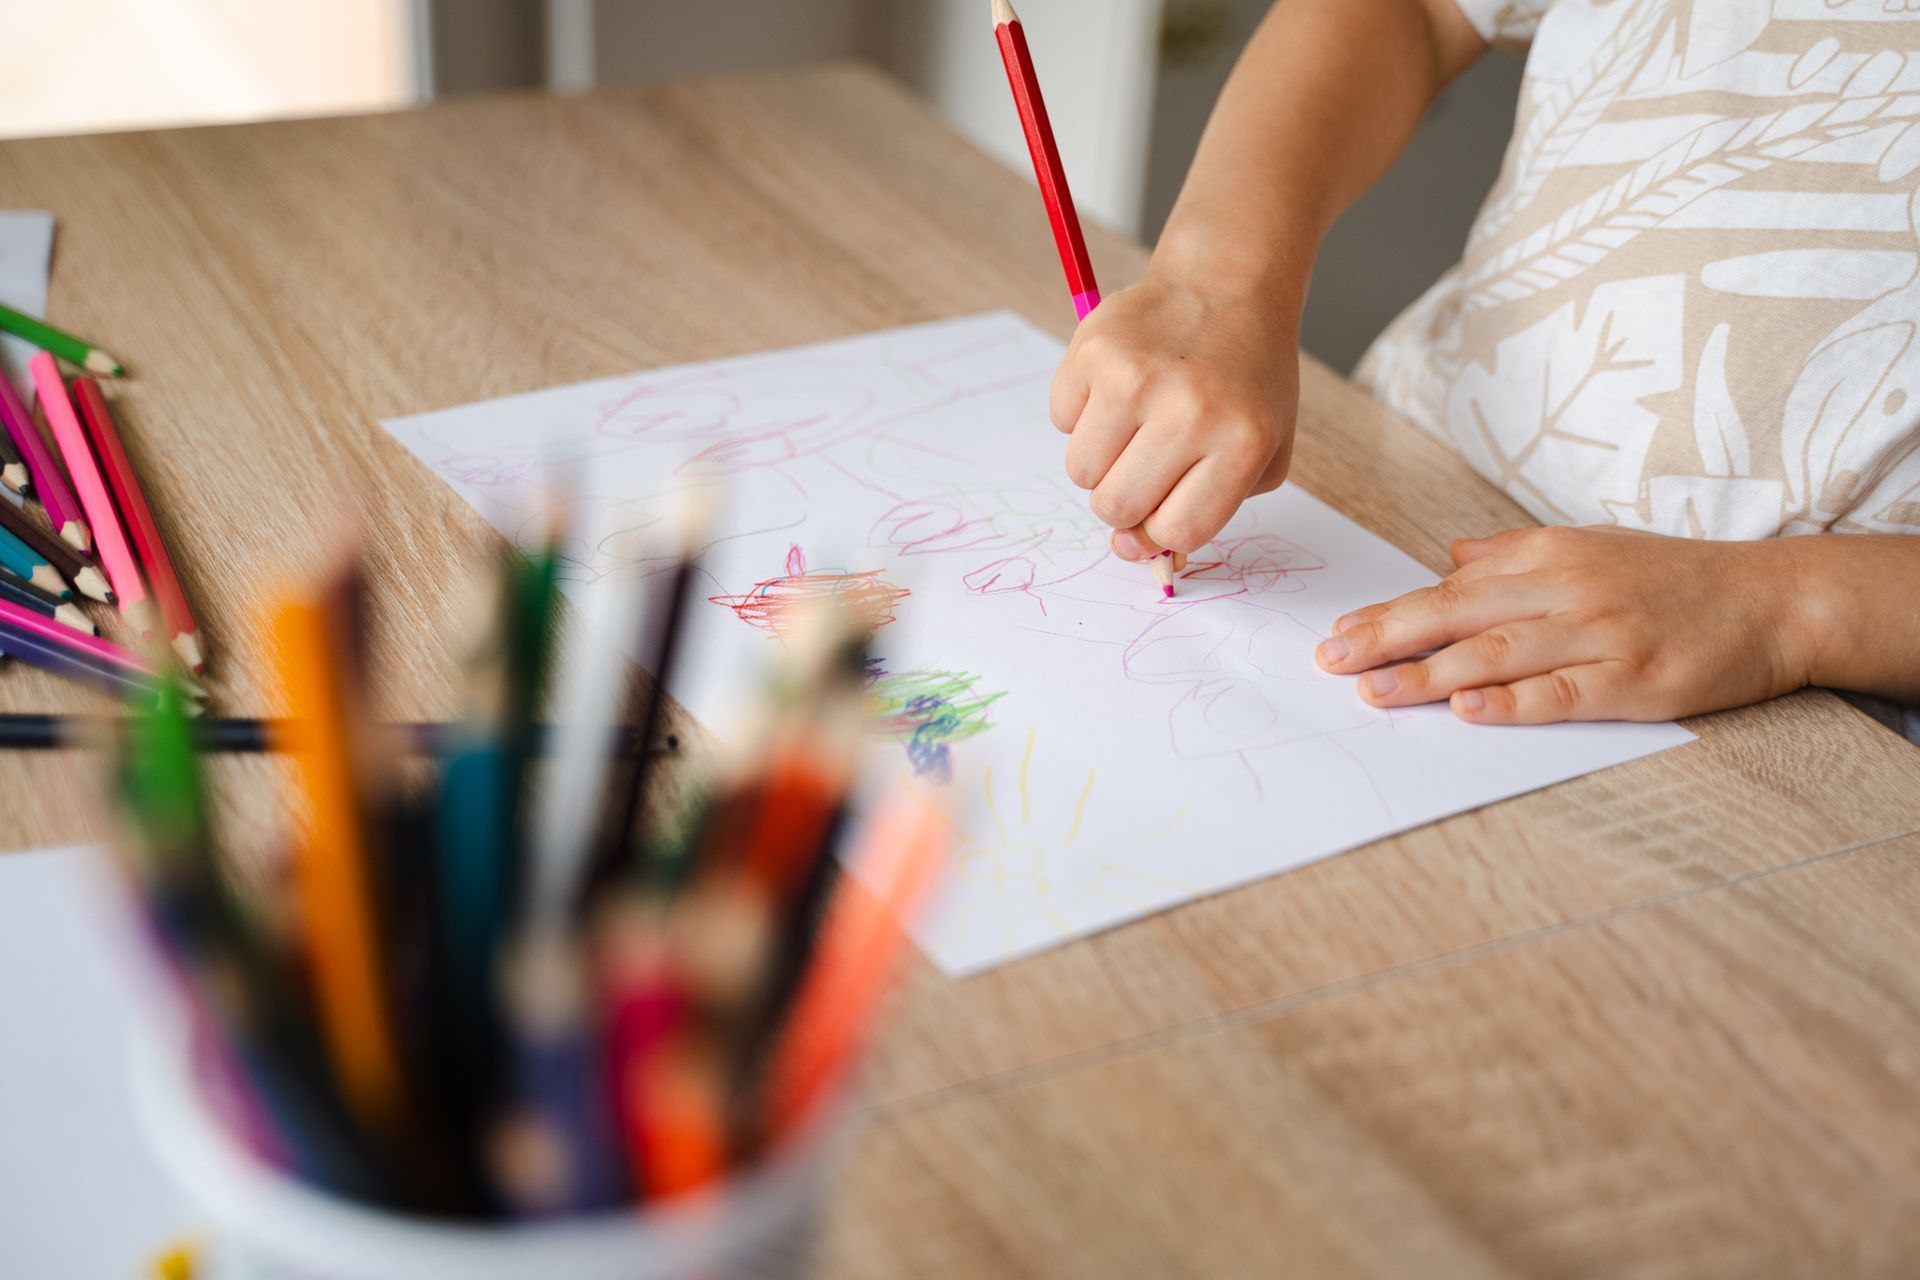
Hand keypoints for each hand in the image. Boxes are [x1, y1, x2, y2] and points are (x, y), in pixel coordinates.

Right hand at [1049, 269, 1298, 561]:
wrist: (1226, 286)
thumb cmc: (1244, 384)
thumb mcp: (1261, 453)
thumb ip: (1209, 513)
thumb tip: (1134, 553)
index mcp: (1241, 443)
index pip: (1176, 530)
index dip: (1162, 531)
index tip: (1166, 510)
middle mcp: (1188, 411)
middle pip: (1117, 508)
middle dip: (1126, 498)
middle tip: (1149, 461)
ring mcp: (1135, 378)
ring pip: (1082, 472)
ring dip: (1102, 459)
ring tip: (1136, 421)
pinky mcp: (1092, 349)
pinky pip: (1061, 421)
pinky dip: (1082, 413)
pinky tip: (1119, 384)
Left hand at [1313, 526, 1815, 723]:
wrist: (1771, 600)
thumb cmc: (1672, 578)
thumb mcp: (1590, 547)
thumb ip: (1515, 555)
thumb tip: (1451, 556)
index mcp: (1549, 556)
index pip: (1452, 588)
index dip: (1391, 612)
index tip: (1338, 631)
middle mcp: (1567, 590)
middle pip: (1459, 614)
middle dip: (1388, 637)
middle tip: (1329, 660)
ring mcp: (1600, 635)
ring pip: (1498, 654)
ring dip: (1429, 673)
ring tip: (1374, 690)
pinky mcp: (1633, 680)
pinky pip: (1561, 692)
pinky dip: (1511, 702)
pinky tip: (1467, 709)